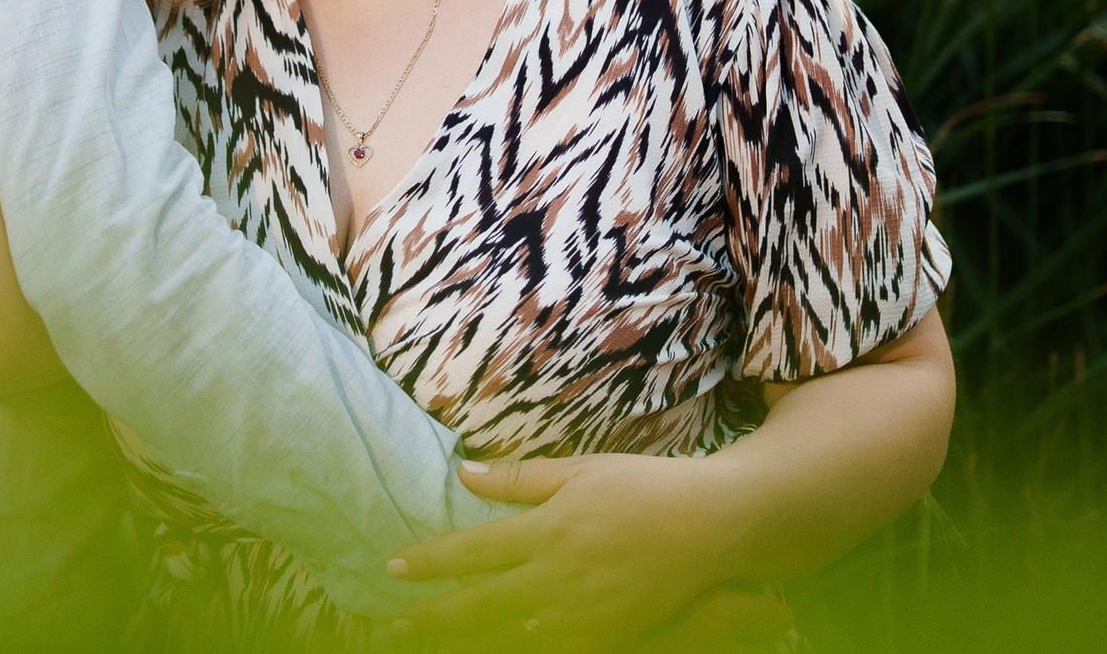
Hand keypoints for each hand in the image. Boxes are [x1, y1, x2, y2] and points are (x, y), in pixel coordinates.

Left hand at [385, 453, 736, 650]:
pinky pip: (551, 650)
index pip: (471, 552)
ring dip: (469, 640)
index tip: (393, 567)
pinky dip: (519, 650)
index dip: (429, 563)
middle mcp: (557, 578)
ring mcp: (582, 613)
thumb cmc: (645, 487)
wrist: (713, 527)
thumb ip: (518, 479)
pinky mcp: (607, 635)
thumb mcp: (580, 470)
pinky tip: (499, 648)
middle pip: (480, 605)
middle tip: (395, 625)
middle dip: (433, 616)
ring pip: (510, 636)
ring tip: (435, 643)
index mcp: (546, 532)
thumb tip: (464, 471)